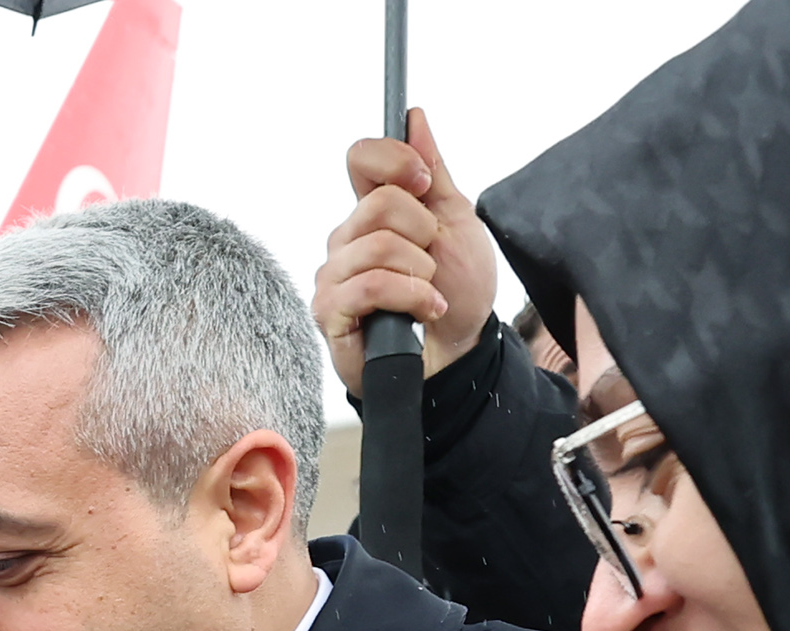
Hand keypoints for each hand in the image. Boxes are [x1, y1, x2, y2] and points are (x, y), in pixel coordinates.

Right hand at [313, 108, 500, 393]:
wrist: (459, 352)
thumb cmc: (457, 290)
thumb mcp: (456, 221)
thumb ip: (433, 172)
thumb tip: (414, 119)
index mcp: (373, 211)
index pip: (361, 158)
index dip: (394, 161)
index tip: (424, 183)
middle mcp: (346, 240)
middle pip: (379, 204)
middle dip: (422, 233)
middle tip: (431, 260)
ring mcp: (334, 277)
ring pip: (376, 247)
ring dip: (419, 272)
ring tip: (428, 292)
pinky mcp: (330, 313)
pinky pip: (369, 287)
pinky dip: (410, 297)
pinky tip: (425, 310)